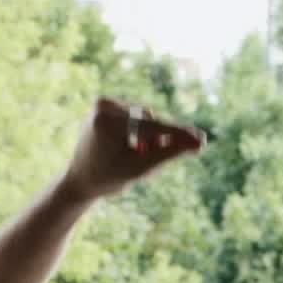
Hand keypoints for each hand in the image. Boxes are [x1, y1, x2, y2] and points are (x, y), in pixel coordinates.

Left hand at [62, 96, 205, 201]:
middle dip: (158, 141)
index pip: (150, 128)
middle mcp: (103, 106)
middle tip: (163, 158)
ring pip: (145, 120)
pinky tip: (131, 146)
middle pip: (149, 123)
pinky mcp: (106, 104)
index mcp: (106, 122)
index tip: (202, 140)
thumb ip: (170, 153)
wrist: (81, 179)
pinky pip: (137, 117)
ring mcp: (103, 103)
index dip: (178, 135)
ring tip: (136, 155)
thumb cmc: (109, 177)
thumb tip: (199, 141)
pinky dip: (141, 131)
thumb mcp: (141, 167)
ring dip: (148, 138)